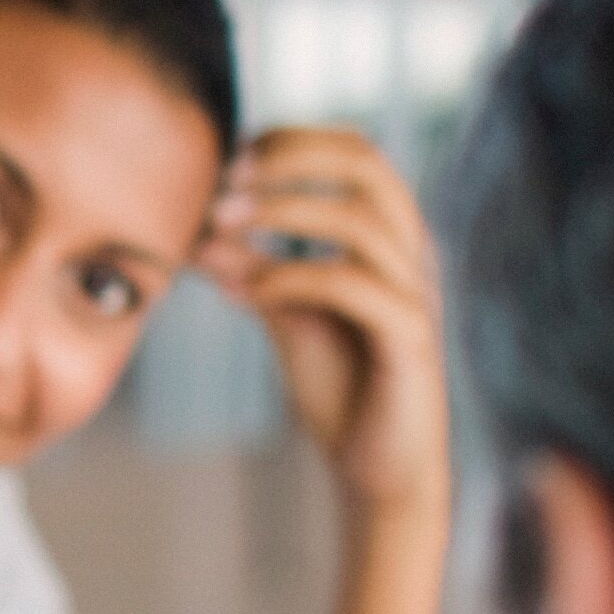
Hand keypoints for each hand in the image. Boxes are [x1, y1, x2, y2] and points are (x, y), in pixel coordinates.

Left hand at [200, 126, 448, 518]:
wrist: (378, 473)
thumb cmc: (340, 388)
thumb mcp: (285, 316)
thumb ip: (251, 268)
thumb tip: (195, 229)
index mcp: (389, 235)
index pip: (355, 149)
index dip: (291, 140)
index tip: (228, 157)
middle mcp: (412, 252)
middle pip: (368, 162)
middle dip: (291, 157)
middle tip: (226, 177)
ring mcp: (417, 293)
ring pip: (361, 219)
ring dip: (283, 211)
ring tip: (219, 224)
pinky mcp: (411, 340)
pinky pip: (355, 287)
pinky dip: (291, 277)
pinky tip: (241, 292)